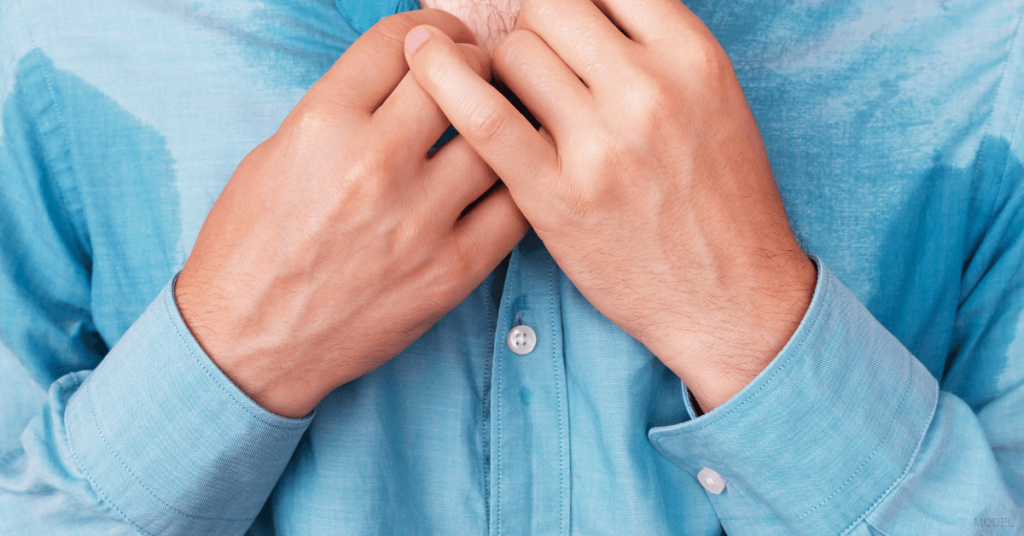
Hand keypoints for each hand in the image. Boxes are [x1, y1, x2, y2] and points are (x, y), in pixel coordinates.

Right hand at [175, 10, 527, 418]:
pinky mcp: (450, 272)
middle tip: (476, 72)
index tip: (439, 37)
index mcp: (321, 125)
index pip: (398, 40)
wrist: (247, 345)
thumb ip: (341, 109)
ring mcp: (418, 221)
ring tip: (496, 124)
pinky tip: (508, 179)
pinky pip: (514, 208)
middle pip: (458, 77)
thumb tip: (400, 77)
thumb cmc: (251, 248)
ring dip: (501, 121)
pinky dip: (517, 185)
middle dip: (472, 61)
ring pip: (496, 137)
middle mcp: (374, 165)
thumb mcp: (275, 155)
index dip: (428, 28)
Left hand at [403, 0, 815, 411]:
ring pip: (512, 54)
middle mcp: (649, 90)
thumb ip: (655, 47)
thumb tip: (587, 7)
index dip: (573, 1)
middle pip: (549, 9)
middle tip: (538, 64)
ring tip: (517, 100)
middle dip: (534, 29)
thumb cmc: (721, 199)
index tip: (562, 24)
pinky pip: (483, 116)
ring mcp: (600, 144)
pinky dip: (445, 82)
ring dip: (501, 68)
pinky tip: (425, 62)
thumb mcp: (714, 101)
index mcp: (693, 56)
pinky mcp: (555, 196)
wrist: (730, 296)